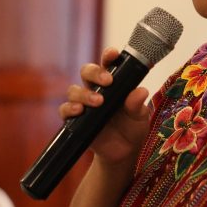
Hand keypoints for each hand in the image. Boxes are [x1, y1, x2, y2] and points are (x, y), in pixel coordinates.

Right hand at [59, 47, 151, 164]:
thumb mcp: (140, 117)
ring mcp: (85, 104)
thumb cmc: (133, 128)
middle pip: (87, 71)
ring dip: (84, 93)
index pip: (108, 64)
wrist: (124, 152)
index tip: (113, 54)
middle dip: (94, 72)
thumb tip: (140, 91)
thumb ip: (137, 104)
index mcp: (115, 83)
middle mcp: (97, 90)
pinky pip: (65, 110)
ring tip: (98, 102)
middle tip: (107, 81)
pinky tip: (78, 111)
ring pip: (74, 90)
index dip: (109, 56)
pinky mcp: (76, 120)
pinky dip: (69, 108)